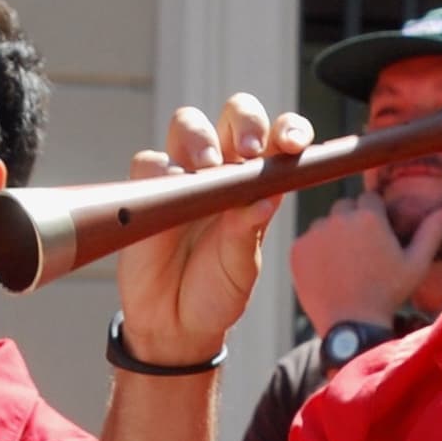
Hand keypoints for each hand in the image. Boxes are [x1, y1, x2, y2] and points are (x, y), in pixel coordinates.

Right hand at [108, 96, 310, 369]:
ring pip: (189, 124)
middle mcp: (224, 169)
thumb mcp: (240, 269)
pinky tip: (168, 195)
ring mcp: (184, 174)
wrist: (173, 324)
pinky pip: (150, 161)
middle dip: (245, 122)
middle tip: (248, 151)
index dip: (289, 131)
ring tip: (206, 169)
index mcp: (258, 183)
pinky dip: (160, 171)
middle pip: (236, 115)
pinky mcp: (146, 188)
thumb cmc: (216, 292)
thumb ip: (247, 234)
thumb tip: (262, 200)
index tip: (295, 144)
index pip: (279, 139)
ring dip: (200, 138)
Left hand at [292, 191, 441, 335]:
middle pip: (346, 207)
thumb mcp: (416, 265)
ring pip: (325, 223)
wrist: (352, 325)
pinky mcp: (297, 249)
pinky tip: (329, 271)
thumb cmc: (388, 294)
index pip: (370, 199)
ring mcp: (315, 233)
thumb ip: (431, 233)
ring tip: (345, 264)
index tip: (378, 239)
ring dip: (333, 235)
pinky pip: (308, 240)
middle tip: (361, 252)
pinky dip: (316, 251)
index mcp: (369, 215)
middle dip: (353, 222)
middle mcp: (339, 217)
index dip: (376, 218)